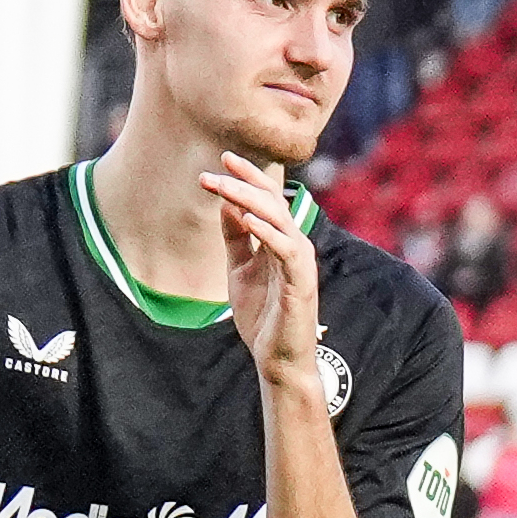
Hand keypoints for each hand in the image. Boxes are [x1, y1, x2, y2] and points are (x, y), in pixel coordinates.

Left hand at [208, 152, 329, 389]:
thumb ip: (237, 239)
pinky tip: (247, 218)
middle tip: (216, 167)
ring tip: (224, 187)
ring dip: (250, 200)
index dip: (247, 177)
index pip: (266, 200)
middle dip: (244, 182)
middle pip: (272, 203)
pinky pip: (286, 249)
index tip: (222, 159)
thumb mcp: (241, 270)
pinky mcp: (300, 282)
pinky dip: (268, 231)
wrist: (277, 358)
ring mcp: (300, 263)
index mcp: (281, 242)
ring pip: (279, 220)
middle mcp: (295, 246)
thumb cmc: (263, 316)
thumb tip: (228, 204)